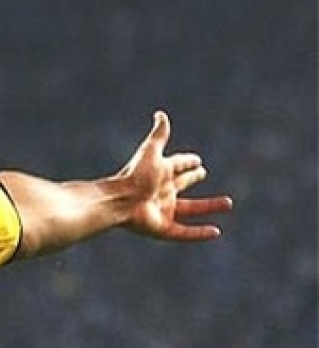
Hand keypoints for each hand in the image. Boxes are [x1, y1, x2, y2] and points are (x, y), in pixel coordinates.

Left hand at [117, 110, 232, 240]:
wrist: (119, 201)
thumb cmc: (134, 176)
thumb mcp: (150, 152)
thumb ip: (159, 135)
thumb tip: (161, 114)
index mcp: (160, 174)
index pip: (177, 165)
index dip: (187, 162)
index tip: (197, 160)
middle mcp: (162, 191)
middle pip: (182, 184)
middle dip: (193, 178)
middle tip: (203, 173)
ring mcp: (163, 210)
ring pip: (190, 209)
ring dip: (208, 207)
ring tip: (228, 203)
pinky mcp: (163, 228)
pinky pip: (185, 233)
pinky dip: (200, 233)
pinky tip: (216, 232)